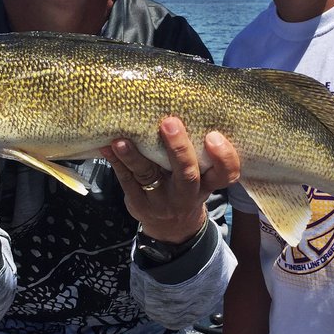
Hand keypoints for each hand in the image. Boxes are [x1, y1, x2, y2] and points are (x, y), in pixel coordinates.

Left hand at [102, 116, 239, 243]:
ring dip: (134, 156)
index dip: (223, 157)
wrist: (172, 226)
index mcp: (207, 183)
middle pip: (187, 174)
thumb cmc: (188, 186)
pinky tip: (108, 146)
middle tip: (170, 122)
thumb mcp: (201, 175)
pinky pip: (126, 180)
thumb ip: (198, 151)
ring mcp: (161, 200)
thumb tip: (180, 107)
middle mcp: (186, 194)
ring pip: (149, 176)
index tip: (213, 136)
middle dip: (179, 149)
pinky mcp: (139, 203)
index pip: (225, 174)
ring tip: (121, 140)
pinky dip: (117, 161)